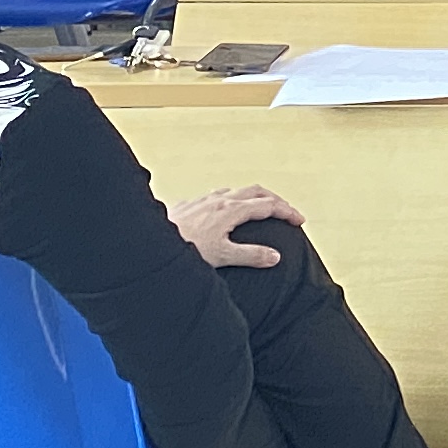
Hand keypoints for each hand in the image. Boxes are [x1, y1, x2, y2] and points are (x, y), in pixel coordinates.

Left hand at [171, 186, 302, 268]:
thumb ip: (250, 255)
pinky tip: (220, 211)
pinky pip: (214, 196)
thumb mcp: (222, 257)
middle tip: (285, 211)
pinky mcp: (187, 205)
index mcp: (231, 210)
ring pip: (234, 191)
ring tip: (257, 208)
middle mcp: (218, 200)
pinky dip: (228, 200)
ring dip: (251, 197)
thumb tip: (275, 256)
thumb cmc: (183, 251)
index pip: (268, 205)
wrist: (148, 246)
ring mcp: (202, 200)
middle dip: (274, 199)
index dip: (287, 211)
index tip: (299, 221)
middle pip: (255, 191)